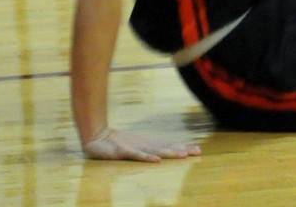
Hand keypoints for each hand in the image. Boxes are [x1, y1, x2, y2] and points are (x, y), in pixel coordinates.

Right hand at [83, 127, 199, 162]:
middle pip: (166, 147)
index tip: (198, 149)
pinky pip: (137, 156)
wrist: (97, 135)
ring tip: (183, 155)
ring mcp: (135, 147)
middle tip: (198, 151)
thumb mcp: (133, 147)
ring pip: (155, 151)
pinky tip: (157, 160)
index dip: (183, 147)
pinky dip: (147, 158)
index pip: (168, 145)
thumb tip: (160, 154)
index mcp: (147, 144)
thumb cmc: (116, 143)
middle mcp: (144, 144)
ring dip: (169, 152)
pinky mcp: (124, 151)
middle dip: (182, 149)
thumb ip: (146, 150)